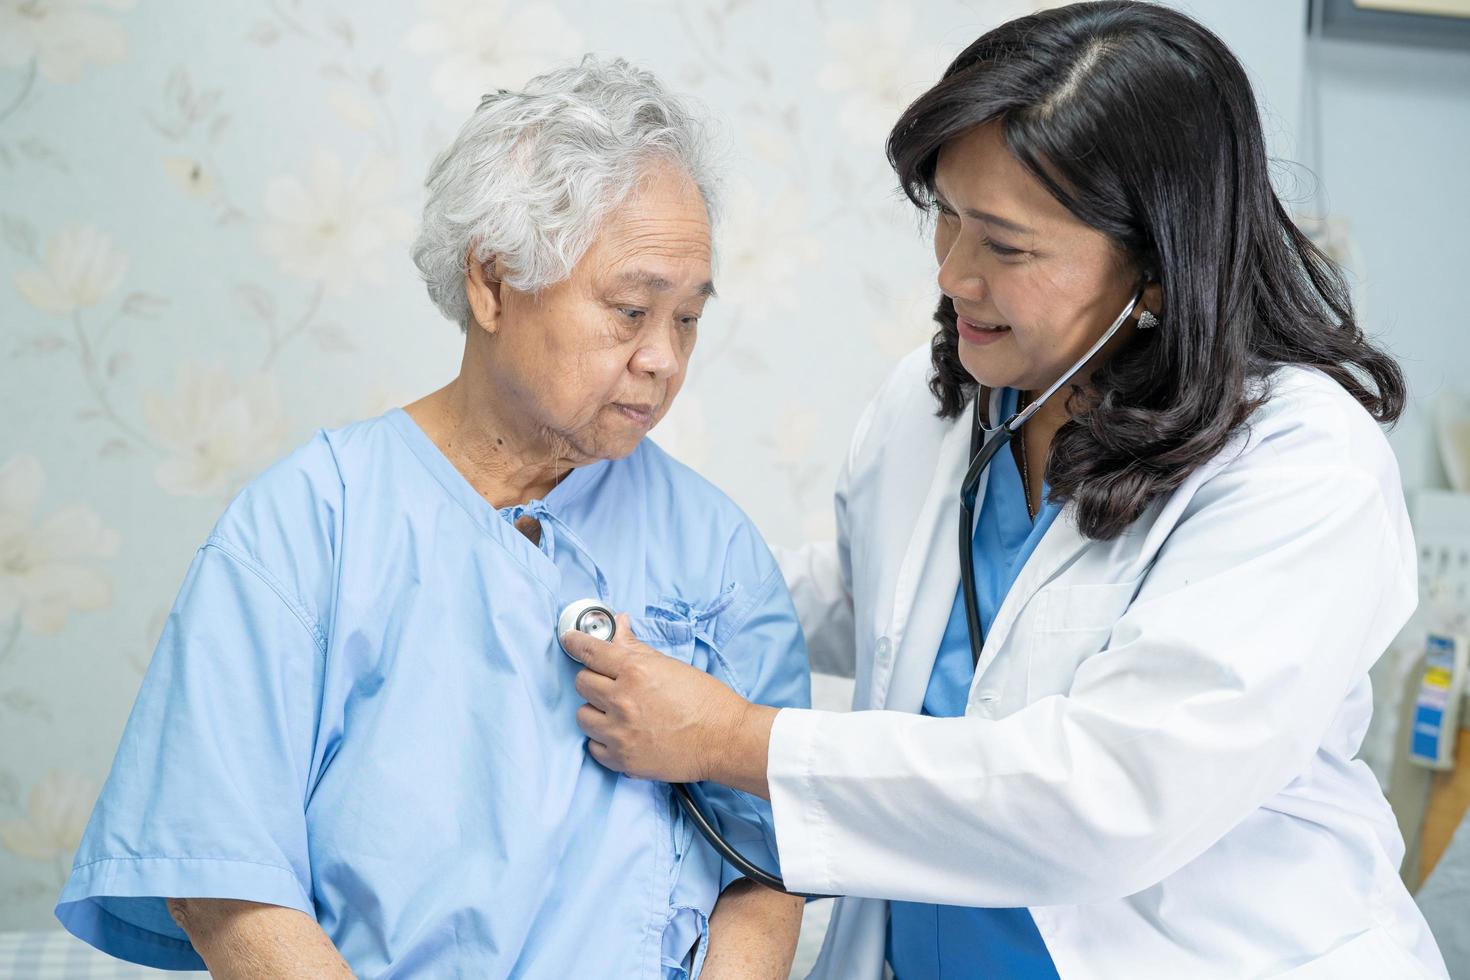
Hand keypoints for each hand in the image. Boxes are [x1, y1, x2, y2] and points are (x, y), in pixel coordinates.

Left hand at [561, 613, 774, 792]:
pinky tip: (621, 734)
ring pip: (582, 716)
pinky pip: (593, 747)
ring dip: (596, 711)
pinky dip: (603, 740)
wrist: (725, 740)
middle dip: (594, 679)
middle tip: (610, 683)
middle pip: (582, 683)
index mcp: (635, 672)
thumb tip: (619, 625)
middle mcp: (622, 702)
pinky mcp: (623, 761)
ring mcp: (620, 734)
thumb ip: (636, 648)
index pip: (590, 651)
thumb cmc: (705, 700)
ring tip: (617, 712)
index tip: (570, 640)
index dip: (576, 642)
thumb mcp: (670, 666)